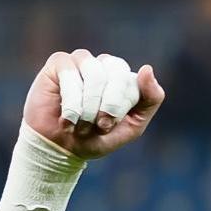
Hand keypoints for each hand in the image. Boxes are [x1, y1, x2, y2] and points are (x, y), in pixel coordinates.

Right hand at [23, 50, 164, 160]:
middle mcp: (104, 64)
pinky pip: (71, 74)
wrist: (61, 150)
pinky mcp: (60, 62)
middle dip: (109, 105)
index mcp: (124, 78)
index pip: (133, 83)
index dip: (120, 109)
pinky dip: (71, 103)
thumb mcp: (133, 127)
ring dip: (89, 108)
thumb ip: (150, 100)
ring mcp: (82, 60)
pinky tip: (66, 120)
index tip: (107, 127)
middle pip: (118, 72)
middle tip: (98, 126)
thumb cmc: (96, 138)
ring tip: (80, 125)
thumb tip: (147, 68)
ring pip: (95, 76)